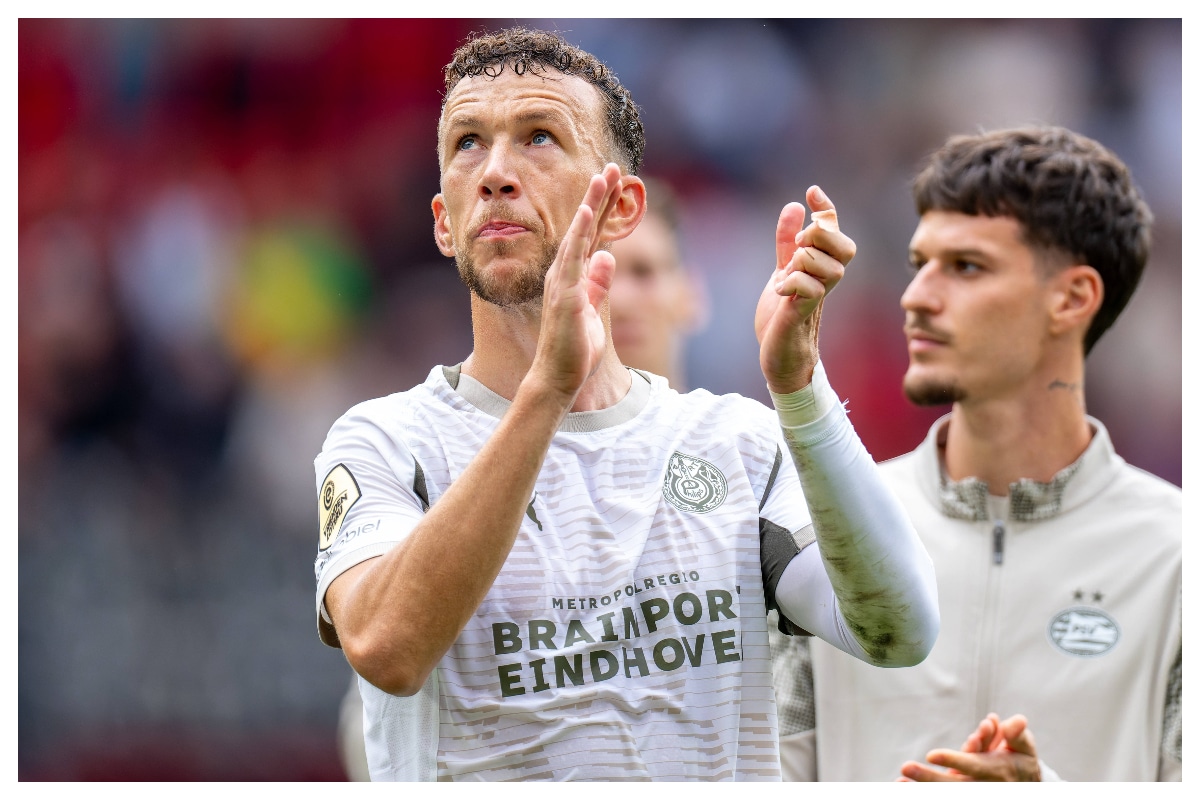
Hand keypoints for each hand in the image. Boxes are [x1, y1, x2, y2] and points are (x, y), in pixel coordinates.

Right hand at [531, 163, 623, 400]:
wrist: (558, 377)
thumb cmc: (574, 348)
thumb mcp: (592, 309)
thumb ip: (599, 282)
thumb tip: (607, 255)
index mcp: (573, 276)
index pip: (590, 235)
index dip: (602, 208)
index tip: (614, 183)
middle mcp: (564, 273)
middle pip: (584, 227)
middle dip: (599, 196)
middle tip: (613, 167)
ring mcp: (563, 282)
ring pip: (578, 234)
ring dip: (591, 205)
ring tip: (603, 177)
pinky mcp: (565, 295)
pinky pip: (572, 259)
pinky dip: (580, 235)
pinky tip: (587, 213)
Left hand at [754, 185, 855, 394]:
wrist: (779, 357)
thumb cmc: (783, 317)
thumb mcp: (784, 271)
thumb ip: (788, 242)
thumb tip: (794, 206)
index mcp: (821, 268)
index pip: (834, 232)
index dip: (827, 210)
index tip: (811, 191)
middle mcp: (825, 281)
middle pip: (844, 246)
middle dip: (818, 237)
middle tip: (797, 248)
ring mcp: (817, 298)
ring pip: (828, 266)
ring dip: (803, 262)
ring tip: (786, 275)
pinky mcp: (802, 314)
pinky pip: (809, 289)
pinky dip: (792, 282)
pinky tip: (780, 289)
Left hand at [896, 713, 1041, 781]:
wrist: (1026, 786)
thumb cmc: (1021, 760)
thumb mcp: (1025, 746)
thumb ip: (1018, 733)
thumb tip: (1011, 722)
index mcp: (996, 770)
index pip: (972, 765)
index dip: (953, 760)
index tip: (932, 755)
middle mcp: (982, 785)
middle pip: (954, 784)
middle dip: (929, 778)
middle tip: (905, 767)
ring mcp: (971, 791)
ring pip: (947, 791)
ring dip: (922, 787)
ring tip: (899, 782)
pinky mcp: (963, 792)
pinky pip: (944, 793)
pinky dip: (925, 791)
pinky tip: (903, 786)